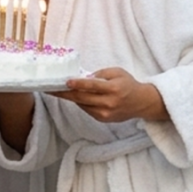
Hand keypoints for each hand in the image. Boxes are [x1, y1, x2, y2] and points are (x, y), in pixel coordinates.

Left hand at [50, 67, 168, 122]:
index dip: (78, 84)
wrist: (140, 103)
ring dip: (70, 98)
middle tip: (51, 88)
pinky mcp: (103, 119)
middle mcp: (109, 103)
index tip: (66, 82)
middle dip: (65, 93)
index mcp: (113, 89)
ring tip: (57, 91)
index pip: (92, 86)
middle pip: (83, 98)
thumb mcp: (117, 72)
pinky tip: (73, 96)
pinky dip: (80, 102)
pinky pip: (87, 110)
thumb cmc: (128, 84)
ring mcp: (105, 113)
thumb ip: (101, 74)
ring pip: (82, 105)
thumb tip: (84, 78)